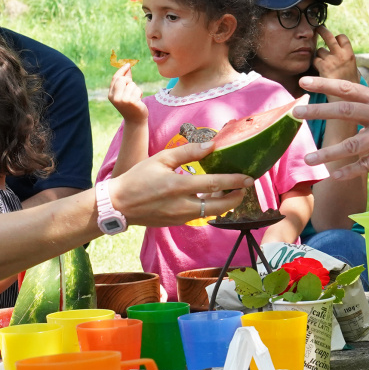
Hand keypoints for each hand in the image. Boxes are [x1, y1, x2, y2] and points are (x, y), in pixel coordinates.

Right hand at [107, 63, 148, 124]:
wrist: (135, 120)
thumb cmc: (130, 105)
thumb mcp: (125, 93)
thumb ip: (125, 80)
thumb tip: (128, 66)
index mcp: (111, 95)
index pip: (115, 78)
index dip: (122, 70)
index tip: (128, 64)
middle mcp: (115, 97)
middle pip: (122, 79)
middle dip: (129, 81)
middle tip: (132, 89)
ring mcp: (123, 100)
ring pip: (132, 84)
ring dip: (136, 89)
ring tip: (135, 98)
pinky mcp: (132, 101)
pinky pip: (137, 90)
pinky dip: (139, 93)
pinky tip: (138, 101)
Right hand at [110, 142, 252, 226]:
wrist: (119, 205)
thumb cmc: (138, 178)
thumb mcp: (161, 159)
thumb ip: (187, 152)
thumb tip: (211, 146)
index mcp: (179, 186)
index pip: (214, 185)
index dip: (234, 181)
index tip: (248, 178)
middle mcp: (182, 205)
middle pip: (219, 206)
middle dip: (236, 197)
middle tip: (245, 188)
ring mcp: (180, 217)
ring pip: (211, 213)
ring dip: (225, 204)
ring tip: (233, 192)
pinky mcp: (177, 223)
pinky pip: (199, 216)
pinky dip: (210, 208)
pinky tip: (212, 198)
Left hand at [295, 78, 368, 177]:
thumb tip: (358, 107)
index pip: (347, 87)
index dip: (324, 83)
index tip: (303, 79)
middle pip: (343, 110)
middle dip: (317, 111)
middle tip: (293, 112)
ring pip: (352, 144)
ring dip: (328, 152)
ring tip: (308, 157)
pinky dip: (350, 171)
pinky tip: (334, 177)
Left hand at [313, 28, 360, 85]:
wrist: (346, 97)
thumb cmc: (349, 83)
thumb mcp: (353, 68)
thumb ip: (346, 57)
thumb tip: (341, 49)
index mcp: (349, 54)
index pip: (342, 37)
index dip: (337, 37)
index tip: (334, 39)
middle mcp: (341, 54)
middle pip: (329, 36)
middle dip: (322, 30)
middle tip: (318, 28)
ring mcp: (331, 60)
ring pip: (320, 50)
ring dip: (319, 55)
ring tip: (324, 64)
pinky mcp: (323, 66)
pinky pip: (315, 60)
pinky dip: (315, 64)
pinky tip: (319, 70)